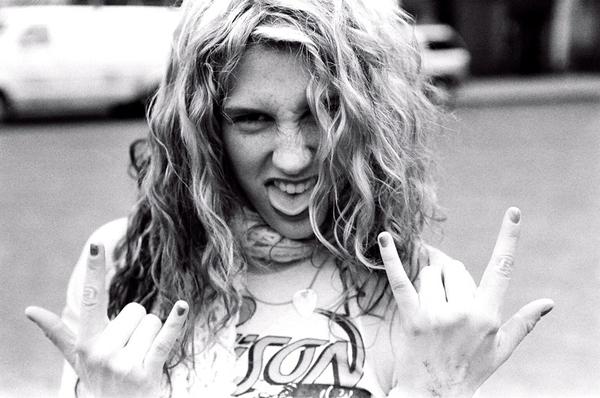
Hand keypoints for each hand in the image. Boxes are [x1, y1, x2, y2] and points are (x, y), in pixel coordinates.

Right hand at [25, 243, 187, 397]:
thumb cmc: (99, 381)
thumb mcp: (77, 359)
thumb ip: (57, 333)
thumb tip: (29, 310)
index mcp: (86, 343)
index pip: (90, 299)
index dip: (93, 271)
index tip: (96, 244)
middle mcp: (102, 352)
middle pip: (135, 310)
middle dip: (137, 326)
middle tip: (129, 351)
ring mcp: (124, 364)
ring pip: (152, 322)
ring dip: (151, 337)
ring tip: (140, 360)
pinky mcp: (147, 373)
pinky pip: (165, 339)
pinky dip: (175, 324)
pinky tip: (182, 307)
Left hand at [381, 208, 553, 397]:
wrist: (435, 395)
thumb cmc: (470, 371)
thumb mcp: (501, 350)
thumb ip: (524, 323)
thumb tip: (549, 302)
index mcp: (488, 316)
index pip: (501, 269)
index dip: (508, 239)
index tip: (513, 213)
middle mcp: (463, 312)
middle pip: (454, 268)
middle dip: (451, 278)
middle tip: (449, 305)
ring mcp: (436, 315)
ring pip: (430, 273)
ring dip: (430, 282)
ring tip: (432, 309)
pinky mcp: (411, 318)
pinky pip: (400, 281)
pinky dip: (391, 258)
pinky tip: (386, 238)